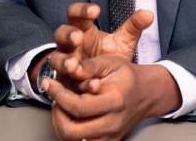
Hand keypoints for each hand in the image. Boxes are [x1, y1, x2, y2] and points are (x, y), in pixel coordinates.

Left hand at [43, 55, 181, 140]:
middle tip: (55, 97)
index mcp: (114, 101)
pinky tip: (69, 116)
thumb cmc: (127, 76)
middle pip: (72, 132)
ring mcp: (110, 137)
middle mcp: (112, 124)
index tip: (49, 83)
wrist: (146, 93)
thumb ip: (90, 65)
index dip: (59, 95)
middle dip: (57, 114)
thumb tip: (69, 68)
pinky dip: (70, 133)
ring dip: (60, 125)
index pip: (78, 107)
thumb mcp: (111, 62)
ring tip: (61, 106)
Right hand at [52, 3, 153, 80]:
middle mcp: (68, 44)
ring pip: (56, 58)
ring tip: (74, 65)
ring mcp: (63, 62)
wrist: (102, 80)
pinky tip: (87, 86)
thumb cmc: (108, 55)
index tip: (96, 11)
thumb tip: (149, 14)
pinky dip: (73, 84)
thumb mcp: (121, 41)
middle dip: (68, 35)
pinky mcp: (62, 82)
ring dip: (64, 61)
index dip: (82, 10)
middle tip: (78, 37)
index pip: (76, 13)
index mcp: (81, 28)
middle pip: (61, 33)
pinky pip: (63, 82)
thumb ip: (133, 28)